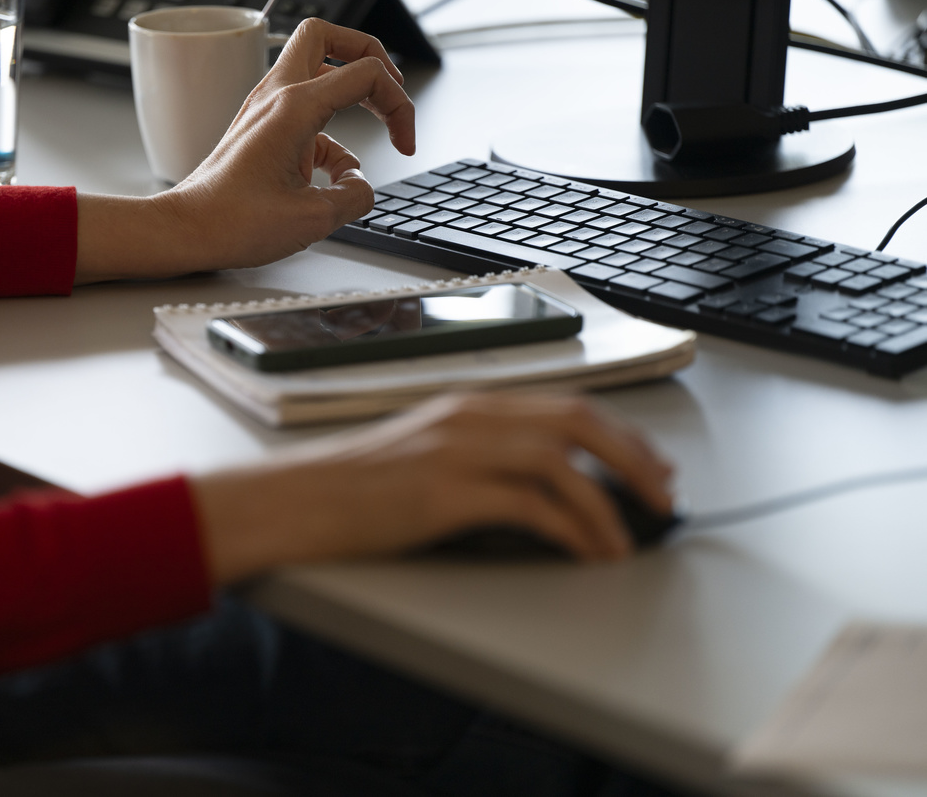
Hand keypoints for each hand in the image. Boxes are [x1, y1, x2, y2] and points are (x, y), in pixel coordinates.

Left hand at [73, 19, 414, 283]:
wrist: (186, 231)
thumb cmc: (232, 222)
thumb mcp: (314, 218)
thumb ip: (356, 196)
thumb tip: (363, 187)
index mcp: (294, 107)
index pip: (366, 73)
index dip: (400, 106)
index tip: (404, 144)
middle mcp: (276, 96)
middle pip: (329, 37)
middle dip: (369, 56)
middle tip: (390, 92)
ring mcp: (265, 109)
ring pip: (316, 68)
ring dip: (350, 96)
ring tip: (374, 133)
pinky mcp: (261, 129)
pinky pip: (307, 113)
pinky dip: (331, 135)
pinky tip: (337, 173)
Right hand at [190, 392, 674, 584]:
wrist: (292, 500)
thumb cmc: (349, 486)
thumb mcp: (421, 456)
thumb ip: (476, 458)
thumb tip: (539, 487)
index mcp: (467, 405)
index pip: (564, 407)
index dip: (619, 434)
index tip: (650, 464)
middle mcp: (468, 417)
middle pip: (577, 422)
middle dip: (633, 459)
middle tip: (663, 495)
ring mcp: (455, 450)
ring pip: (561, 462)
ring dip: (608, 503)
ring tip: (630, 538)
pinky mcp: (443, 491)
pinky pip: (528, 505)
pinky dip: (570, 529)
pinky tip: (585, 551)